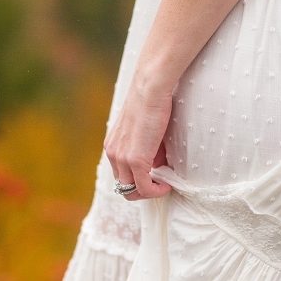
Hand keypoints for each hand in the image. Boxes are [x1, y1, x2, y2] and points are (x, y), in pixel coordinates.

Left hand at [104, 77, 172, 199]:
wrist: (151, 89)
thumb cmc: (153, 103)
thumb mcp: (148, 132)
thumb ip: (151, 151)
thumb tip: (158, 165)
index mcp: (113, 146)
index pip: (121, 174)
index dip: (139, 179)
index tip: (156, 175)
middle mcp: (113, 154)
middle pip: (123, 187)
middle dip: (143, 190)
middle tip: (160, 183)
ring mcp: (122, 158)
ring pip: (130, 191)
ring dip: (149, 192)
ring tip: (164, 184)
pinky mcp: (135, 160)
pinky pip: (144, 188)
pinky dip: (156, 191)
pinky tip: (167, 185)